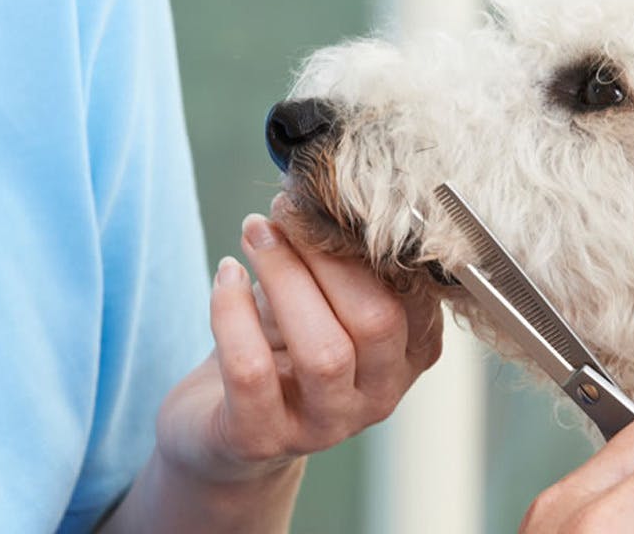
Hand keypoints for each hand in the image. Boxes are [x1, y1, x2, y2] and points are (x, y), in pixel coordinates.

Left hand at [154, 201, 443, 486]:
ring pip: (323, 352)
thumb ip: (337, 258)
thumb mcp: (319, 300)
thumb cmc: (280, 347)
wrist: (219, 423)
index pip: (413, 295)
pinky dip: (233, 311)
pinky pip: (251, 371)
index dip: (372, 241)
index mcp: (408, 356)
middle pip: (376, 321)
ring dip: (284, 276)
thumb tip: (323, 193)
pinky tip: (226, 276)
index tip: (331, 198)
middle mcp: (379, 397)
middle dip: (326, 255)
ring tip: (254, 233)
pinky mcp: (261, 439)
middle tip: (286, 212)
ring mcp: (324, 426)